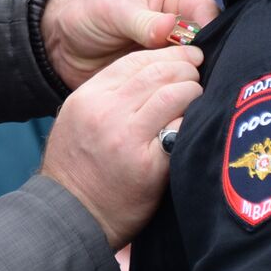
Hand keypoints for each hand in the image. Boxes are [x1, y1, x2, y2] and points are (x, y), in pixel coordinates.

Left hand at [41, 0, 217, 90]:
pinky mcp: (156, 75)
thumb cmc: (87, 10)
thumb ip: (142, 20)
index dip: (210, 32)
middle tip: (197, 81)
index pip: (206, 13)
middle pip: (206, 44)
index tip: (202, 53)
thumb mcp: (113, 9)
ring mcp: (168, 51)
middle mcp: (177, 24)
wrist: (59, 39)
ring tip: (187, 97)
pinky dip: (174, 94)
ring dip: (190, 81)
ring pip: (192, 68)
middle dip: (203, 61)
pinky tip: (174, 105)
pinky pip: (173, 86)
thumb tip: (169, 28)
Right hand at [41, 45, 202, 249]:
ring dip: (193, 91)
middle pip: (157, 72)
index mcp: (87, 98)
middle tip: (197, 73)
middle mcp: (105, 112)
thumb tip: (151, 73)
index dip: (166, 54)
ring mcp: (127, 137)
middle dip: (185, 68)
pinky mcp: (149, 163)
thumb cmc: (78, 169)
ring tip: (197, 98)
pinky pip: (181, 128)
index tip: (185, 56)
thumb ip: (107, 96)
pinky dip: (192, 121)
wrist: (72, 215)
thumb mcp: (77, 121)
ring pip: (174, 93)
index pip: (133, 61)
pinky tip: (195, 124)